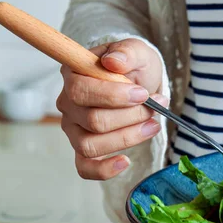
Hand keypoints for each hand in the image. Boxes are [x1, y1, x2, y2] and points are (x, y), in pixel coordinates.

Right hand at [56, 38, 167, 179]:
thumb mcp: (137, 52)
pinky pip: (84, 167)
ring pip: (91, 145)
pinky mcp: (83, 149)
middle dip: (130, 117)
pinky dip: (103, 170)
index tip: (143, 94)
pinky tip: (125, 162)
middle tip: (155, 107)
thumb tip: (113, 61)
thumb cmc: (134, 68)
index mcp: (73, 75)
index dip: (113, 96)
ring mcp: (73, 128)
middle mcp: (68, 103)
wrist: (140, 85)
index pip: (81, 90)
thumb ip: (127, 53)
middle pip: (92, 120)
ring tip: (152, 125)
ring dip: (127, 138)